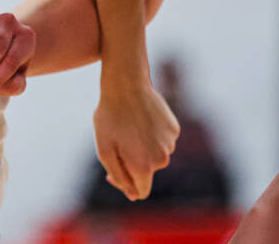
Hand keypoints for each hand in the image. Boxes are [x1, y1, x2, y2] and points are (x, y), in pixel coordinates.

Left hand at [93, 79, 179, 200]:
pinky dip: (151, 134)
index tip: (114, 172)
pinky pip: (162, 139)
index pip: (141, 192)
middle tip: (118, 141)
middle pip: (147, 172)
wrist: (126, 84)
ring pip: (155, 154)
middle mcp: (162, 158)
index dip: (126, 186)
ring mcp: (170, 142)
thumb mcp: (104, 150)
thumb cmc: (110, 117)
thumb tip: (133, 194)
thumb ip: (118, 176)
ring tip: (129, 126)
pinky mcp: (174, 128)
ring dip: (142, 146)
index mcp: (144, 167)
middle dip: (133, 162)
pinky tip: (140, 118)